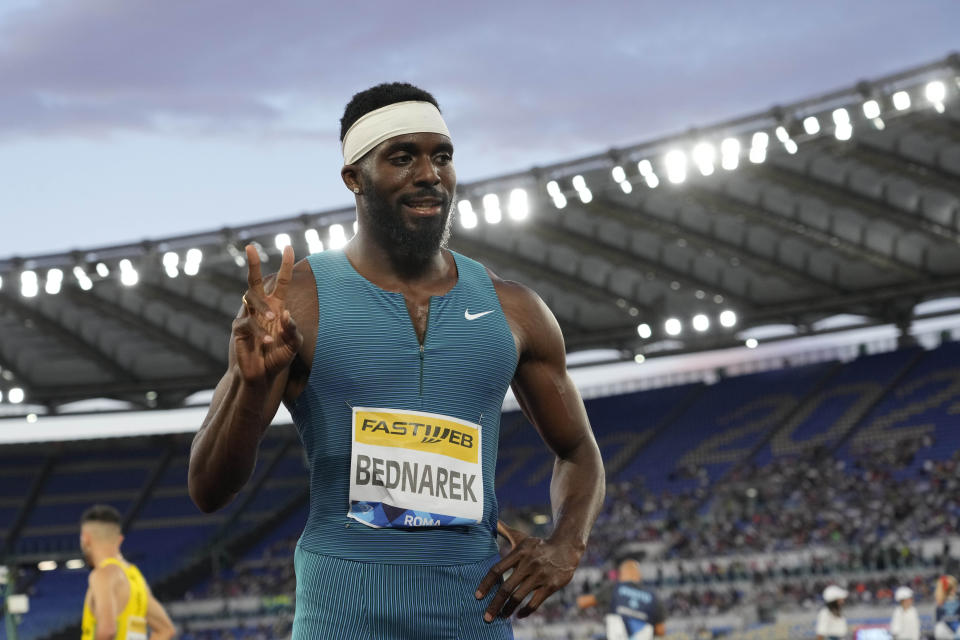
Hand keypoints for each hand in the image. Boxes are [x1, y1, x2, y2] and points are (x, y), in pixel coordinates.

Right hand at [233, 244, 302, 383]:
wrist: (262, 376)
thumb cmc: (277, 358)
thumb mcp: (293, 344)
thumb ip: (293, 330)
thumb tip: (285, 313)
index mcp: (276, 307)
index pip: (281, 283)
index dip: (286, 266)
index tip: (288, 247)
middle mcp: (260, 308)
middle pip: (255, 281)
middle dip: (252, 263)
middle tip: (250, 246)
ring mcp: (247, 316)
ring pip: (250, 298)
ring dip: (263, 308)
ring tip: (274, 321)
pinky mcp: (238, 330)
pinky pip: (247, 324)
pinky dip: (260, 332)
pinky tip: (270, 342)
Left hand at [474, 520, 581, 621]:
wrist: (566, 548)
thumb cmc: (538, 545)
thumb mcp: (521, 537)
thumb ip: (504, 531)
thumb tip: (490, 521)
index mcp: (519, 553)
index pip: (497, 569)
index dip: (486, 584)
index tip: (478, 596)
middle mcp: (528, 564)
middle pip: (506, 588)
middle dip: (495, 604)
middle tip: (486, 617)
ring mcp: (540, 576)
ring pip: (519, 598)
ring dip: (508, 610)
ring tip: (501, 617)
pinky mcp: (551, 586)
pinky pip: (535, 603)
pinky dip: (525, 611)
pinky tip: (518, 615)